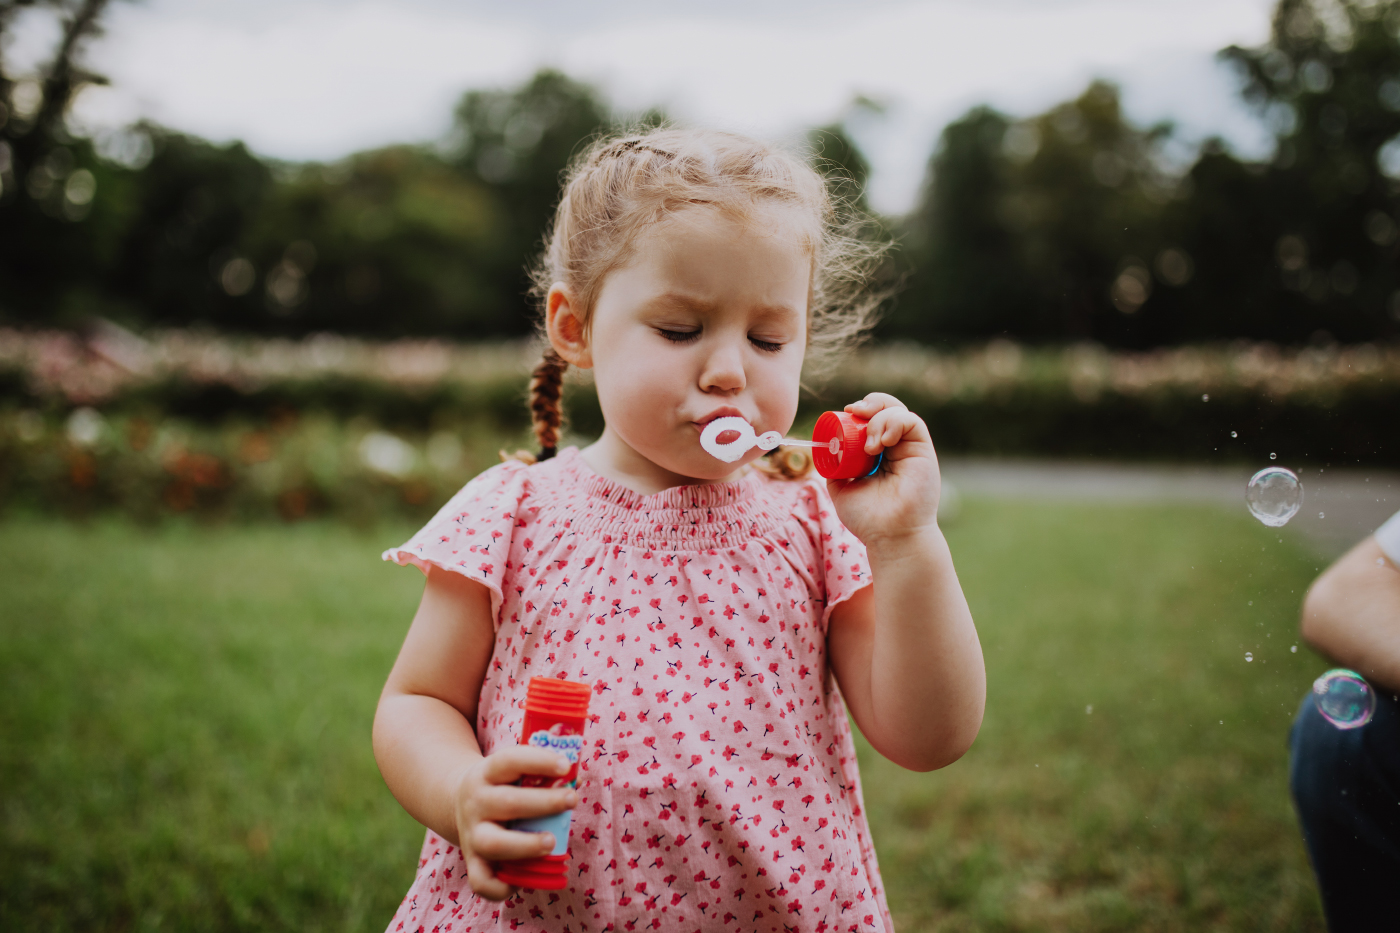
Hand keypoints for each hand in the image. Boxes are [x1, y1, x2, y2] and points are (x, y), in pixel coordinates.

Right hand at [451, 745, 578, 899]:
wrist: (458, 803)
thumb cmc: (502, 785)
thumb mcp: (512, 771)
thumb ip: (539, 773)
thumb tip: (574, 777)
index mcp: (487, 773)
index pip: (509, 761)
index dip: (538, 761)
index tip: (566, 765)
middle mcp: (476, 803)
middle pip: (507, 803)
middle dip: (544, 803)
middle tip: (572, 800)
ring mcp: (471, 834)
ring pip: (493, 844)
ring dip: (526, 845)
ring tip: (552, 842)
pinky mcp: (472, 862)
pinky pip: (481, 882)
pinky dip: (502, 888)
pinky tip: (526, 878)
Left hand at [827, 393, 940, 550]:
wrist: (889, 536)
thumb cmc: (868, 519)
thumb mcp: (841, 488)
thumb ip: (834, 469)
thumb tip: (825, 449)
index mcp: (878, 454)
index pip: (871, 419)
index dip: (860, 410)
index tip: (845, 412)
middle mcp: (896, 447)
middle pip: (886, 408)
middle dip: (870, 403)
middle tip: (854, 411)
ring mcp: (910, 448)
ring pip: (898, 411)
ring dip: (878, 419)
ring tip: (870, 446)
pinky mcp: (923, 450)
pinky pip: (912, 422)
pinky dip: (894, 422)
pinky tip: (882, 442)